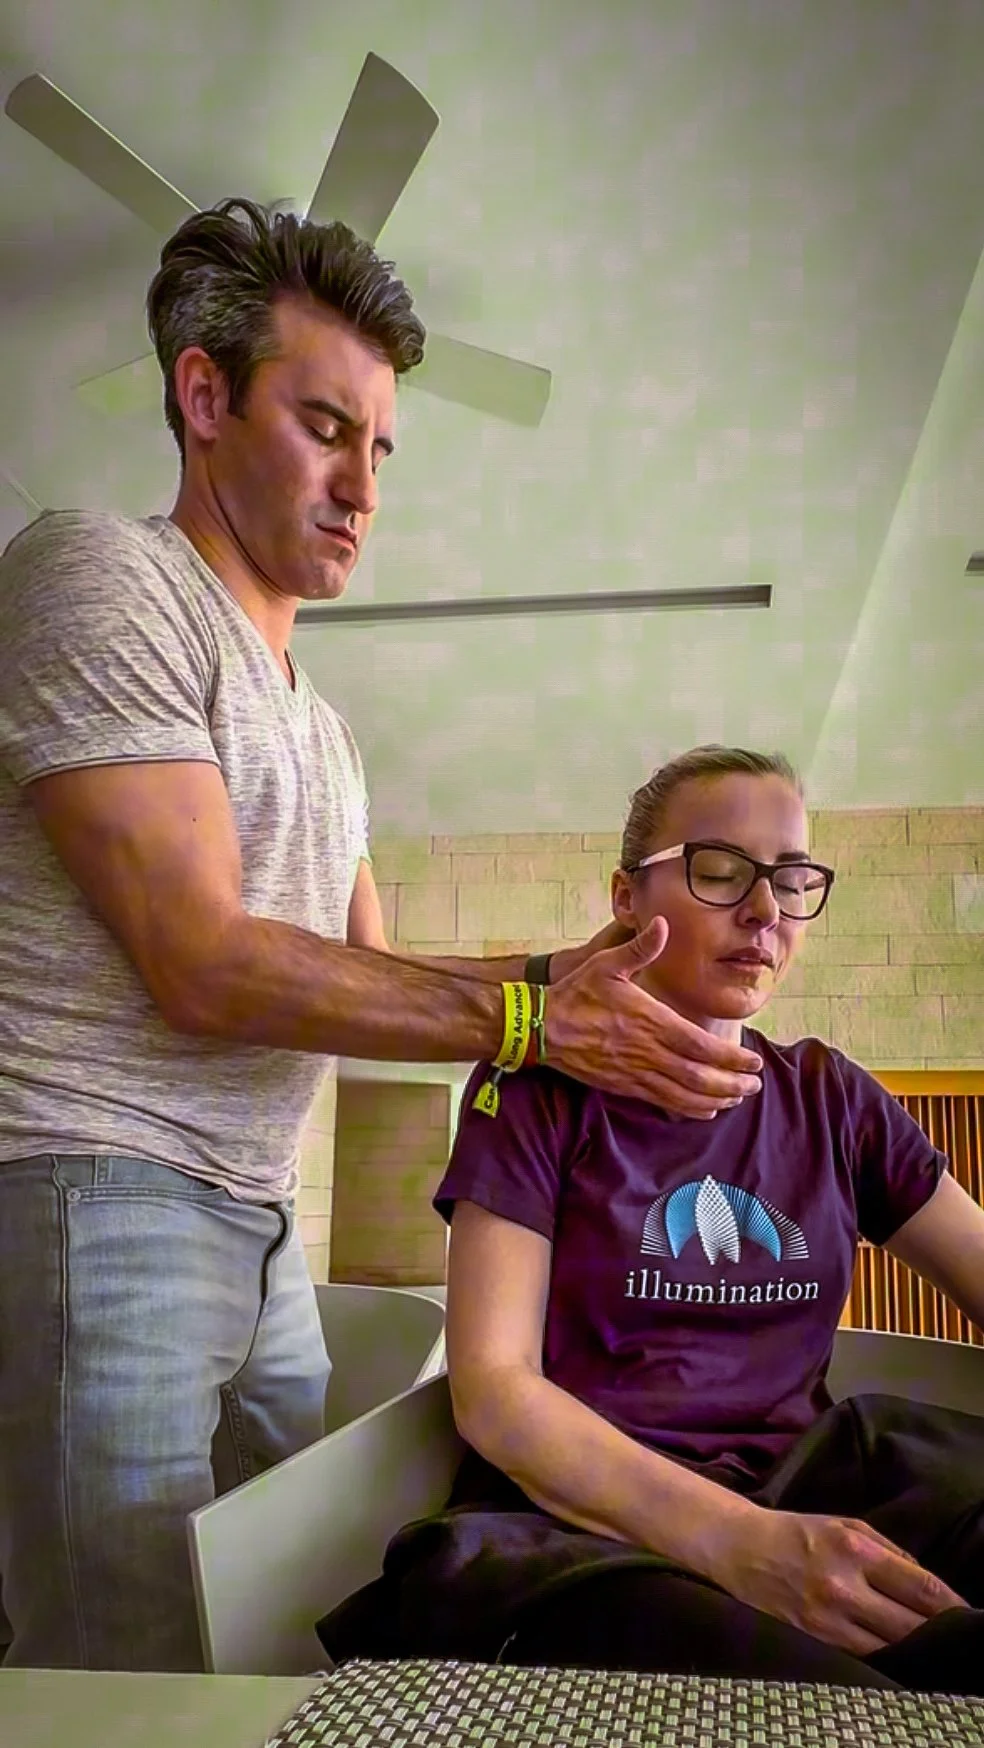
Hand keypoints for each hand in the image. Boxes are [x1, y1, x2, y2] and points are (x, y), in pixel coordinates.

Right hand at [543, 915, 762, 1117]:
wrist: (539, 1027)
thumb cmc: (576, 994)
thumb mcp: (606, 963)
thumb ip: (640, 948)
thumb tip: (662, 924)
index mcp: (649, 1020)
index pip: (699, 1045)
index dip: (730, 1058)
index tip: (752, 1063)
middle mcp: (646, 1050)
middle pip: (698, 1075)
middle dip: (731, 1083)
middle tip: (754, 1086)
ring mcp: (635, 1071)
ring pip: (683, 1094)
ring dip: (715, 1099)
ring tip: (737, 1099)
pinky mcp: (623, 1085)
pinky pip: (663, 1102)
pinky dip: (689, 1108)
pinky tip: (705, 1110)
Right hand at [708, 1504, 966, 1656]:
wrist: (740, 1549)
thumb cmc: (797, 1532)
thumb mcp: (844, 1523)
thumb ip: (887, 1549)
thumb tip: (925, 1580)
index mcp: (854, 1549)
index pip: (920, 1587)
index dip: (950, 1606)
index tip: (966, 1613)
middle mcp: (843, 1587)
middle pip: (910, 1625)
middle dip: (937, 1631)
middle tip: (953, 1635)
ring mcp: (827, 1619)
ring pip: (888, 1648)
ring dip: (912, 1648)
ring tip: (927, 1646)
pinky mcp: (813, 1640)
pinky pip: (861, 1657)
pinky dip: (882, 1656)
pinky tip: (893, 1652)